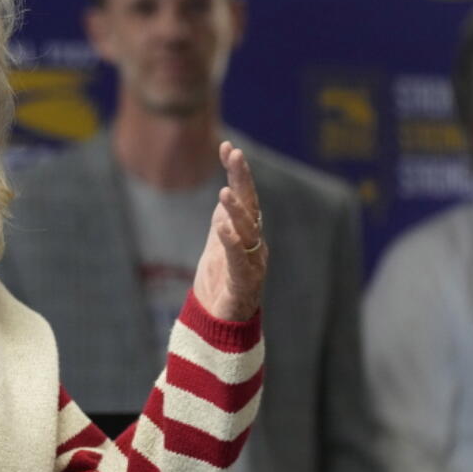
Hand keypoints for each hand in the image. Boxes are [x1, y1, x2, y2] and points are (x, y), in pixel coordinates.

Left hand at [192, 141, 266, 321]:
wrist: (218, 325)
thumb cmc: (221, 284)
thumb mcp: (219, 244)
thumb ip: (224, 220)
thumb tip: (227, 193)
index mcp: (248, 234)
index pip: (245, 196)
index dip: (237, 172)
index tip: (227, 146)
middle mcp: (254, 245)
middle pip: (251, 206)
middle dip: (243, 180)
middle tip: (234, 155)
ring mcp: (251, 263)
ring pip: (248, 231)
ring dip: (237, 210)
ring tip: (224, 191)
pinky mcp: (243, 284)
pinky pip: (238, 259)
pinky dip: (231, 241)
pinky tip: (222, 225)